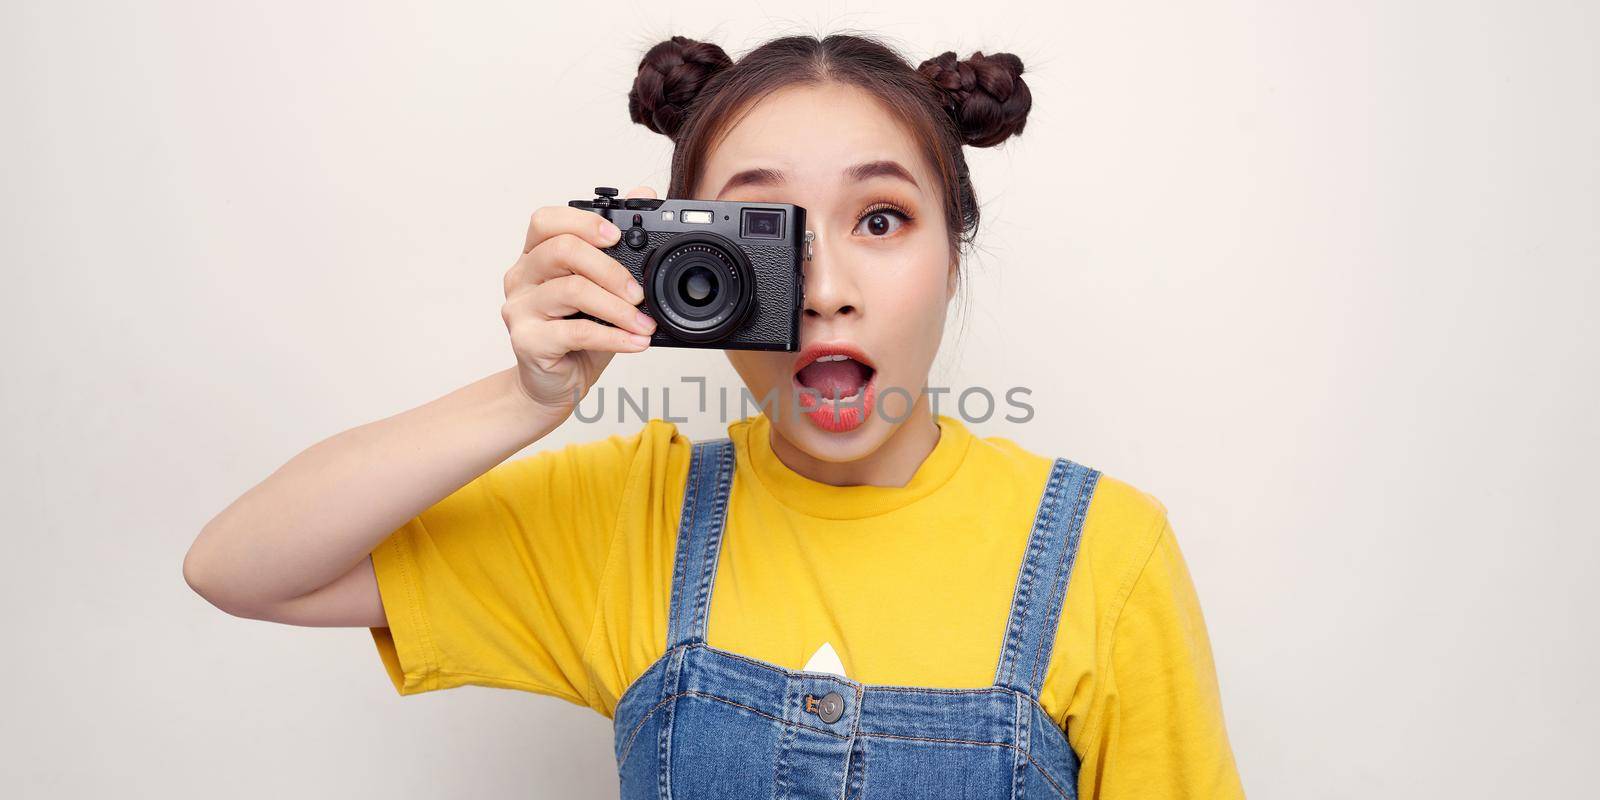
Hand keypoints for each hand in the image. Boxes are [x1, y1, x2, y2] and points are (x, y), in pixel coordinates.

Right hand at [501, 186, 657, 415]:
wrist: (555, 384)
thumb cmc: (578, 334)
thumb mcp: (603, 289)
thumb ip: (619, 245)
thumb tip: (644, 192)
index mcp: (536, 255)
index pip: (546, 220)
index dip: (582, 222)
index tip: (618, 236)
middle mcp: (521, 276)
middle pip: (560, 250)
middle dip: (609, 268)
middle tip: (639, 292)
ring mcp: (520, 308)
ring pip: (570, 290)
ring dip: (617, 307)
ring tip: (644, 322)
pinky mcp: (526, 340)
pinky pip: (574, 332)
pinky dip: (613, 337)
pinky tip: (635, 342)